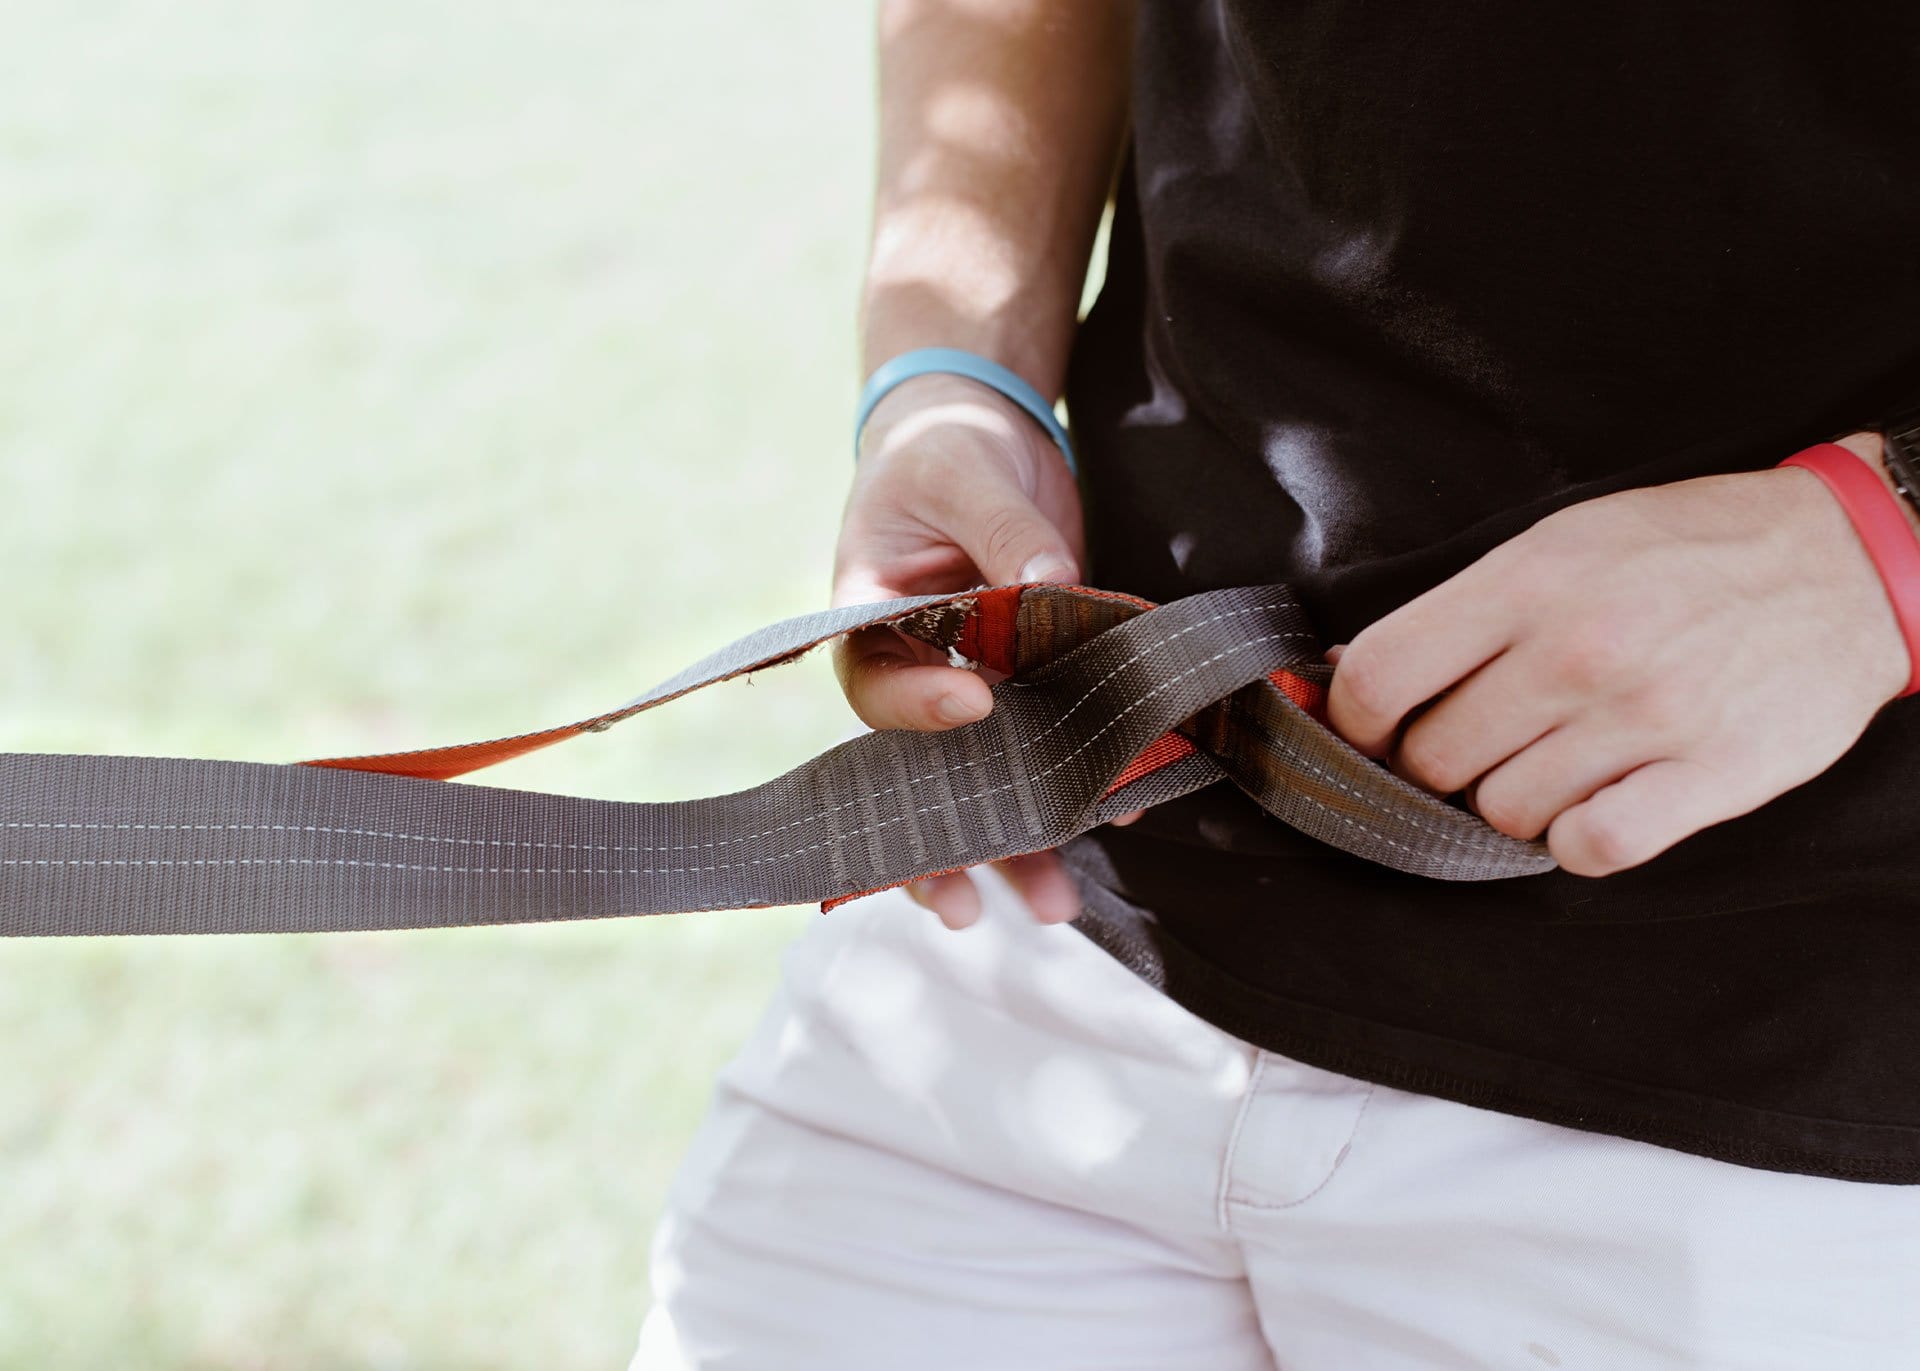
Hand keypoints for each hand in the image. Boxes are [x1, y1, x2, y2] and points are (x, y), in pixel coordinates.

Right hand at [831, 373, 1132, 929]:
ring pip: (988, 782)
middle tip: (966, 904)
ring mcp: (976, 685)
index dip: (916, 708)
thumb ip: (1004, 529)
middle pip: (920, 774)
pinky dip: (1089, 780)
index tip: (973, 706)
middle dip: (947, 841)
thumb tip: (1051, 583)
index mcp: (867, 622)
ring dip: (1021, 844)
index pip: (876, 686)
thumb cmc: (944, 448)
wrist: (982, 437)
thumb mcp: (963, 470)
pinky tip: (1125, 810)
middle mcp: (916, 671)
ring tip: (1054, 906)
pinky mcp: (1034, 682)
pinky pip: (1054, 742)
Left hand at [1324, 440, 1912, 877]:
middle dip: (1437, 762)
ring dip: (1511, 802)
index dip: (1353, 720)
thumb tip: (1351, 671)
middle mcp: (1579, 649)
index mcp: (1530, 580)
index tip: (1370, 731)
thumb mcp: (1563, 541)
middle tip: (1481, 741)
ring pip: (1503, 813)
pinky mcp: (1713, 776)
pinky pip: (1590, 849)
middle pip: (1434, 757)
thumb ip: (1463, 610)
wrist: (1849, 561)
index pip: (1380, 677)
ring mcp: (1646, 717)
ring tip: (1554, 760)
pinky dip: (1576, 841)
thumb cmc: (1689, 549)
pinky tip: (1594, 804)